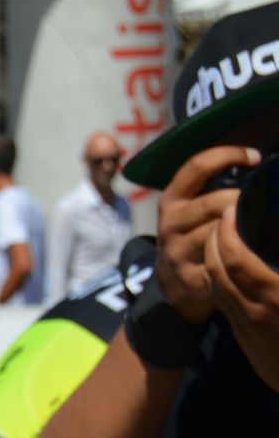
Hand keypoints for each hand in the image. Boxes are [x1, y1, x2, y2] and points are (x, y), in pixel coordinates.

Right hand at [156, 145, 262, 323]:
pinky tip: (255, 251)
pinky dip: (244, 254)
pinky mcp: (192, 278)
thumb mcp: (190, 208)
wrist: (173, 282)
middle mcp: (171, 224)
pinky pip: (225, 263)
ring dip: (246, 227)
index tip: (255, 157)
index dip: (229, 155)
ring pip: (221, 233)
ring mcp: (179, 252)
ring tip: (263, 225)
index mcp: (172, 200)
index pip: (197, 167)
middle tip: (266, 198)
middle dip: (245, 199)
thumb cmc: (193, 234)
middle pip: (215, 203)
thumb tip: (259, 164)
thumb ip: (213, 188)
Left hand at [206, 201, 278, 390]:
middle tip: (225, 216)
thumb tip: (274, 244)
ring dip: (214, 258)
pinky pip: (225, 305)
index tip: (234, 209)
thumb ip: (278, 265)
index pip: (235, 259)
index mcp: (275, 298)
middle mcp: (256, 313)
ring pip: (216, 287)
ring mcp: (249, 329)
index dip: (228, 231)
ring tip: (226, 236)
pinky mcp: (247, 341)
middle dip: (215, 240)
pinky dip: (222, 279)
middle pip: (217, 270)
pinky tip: (233, 266)